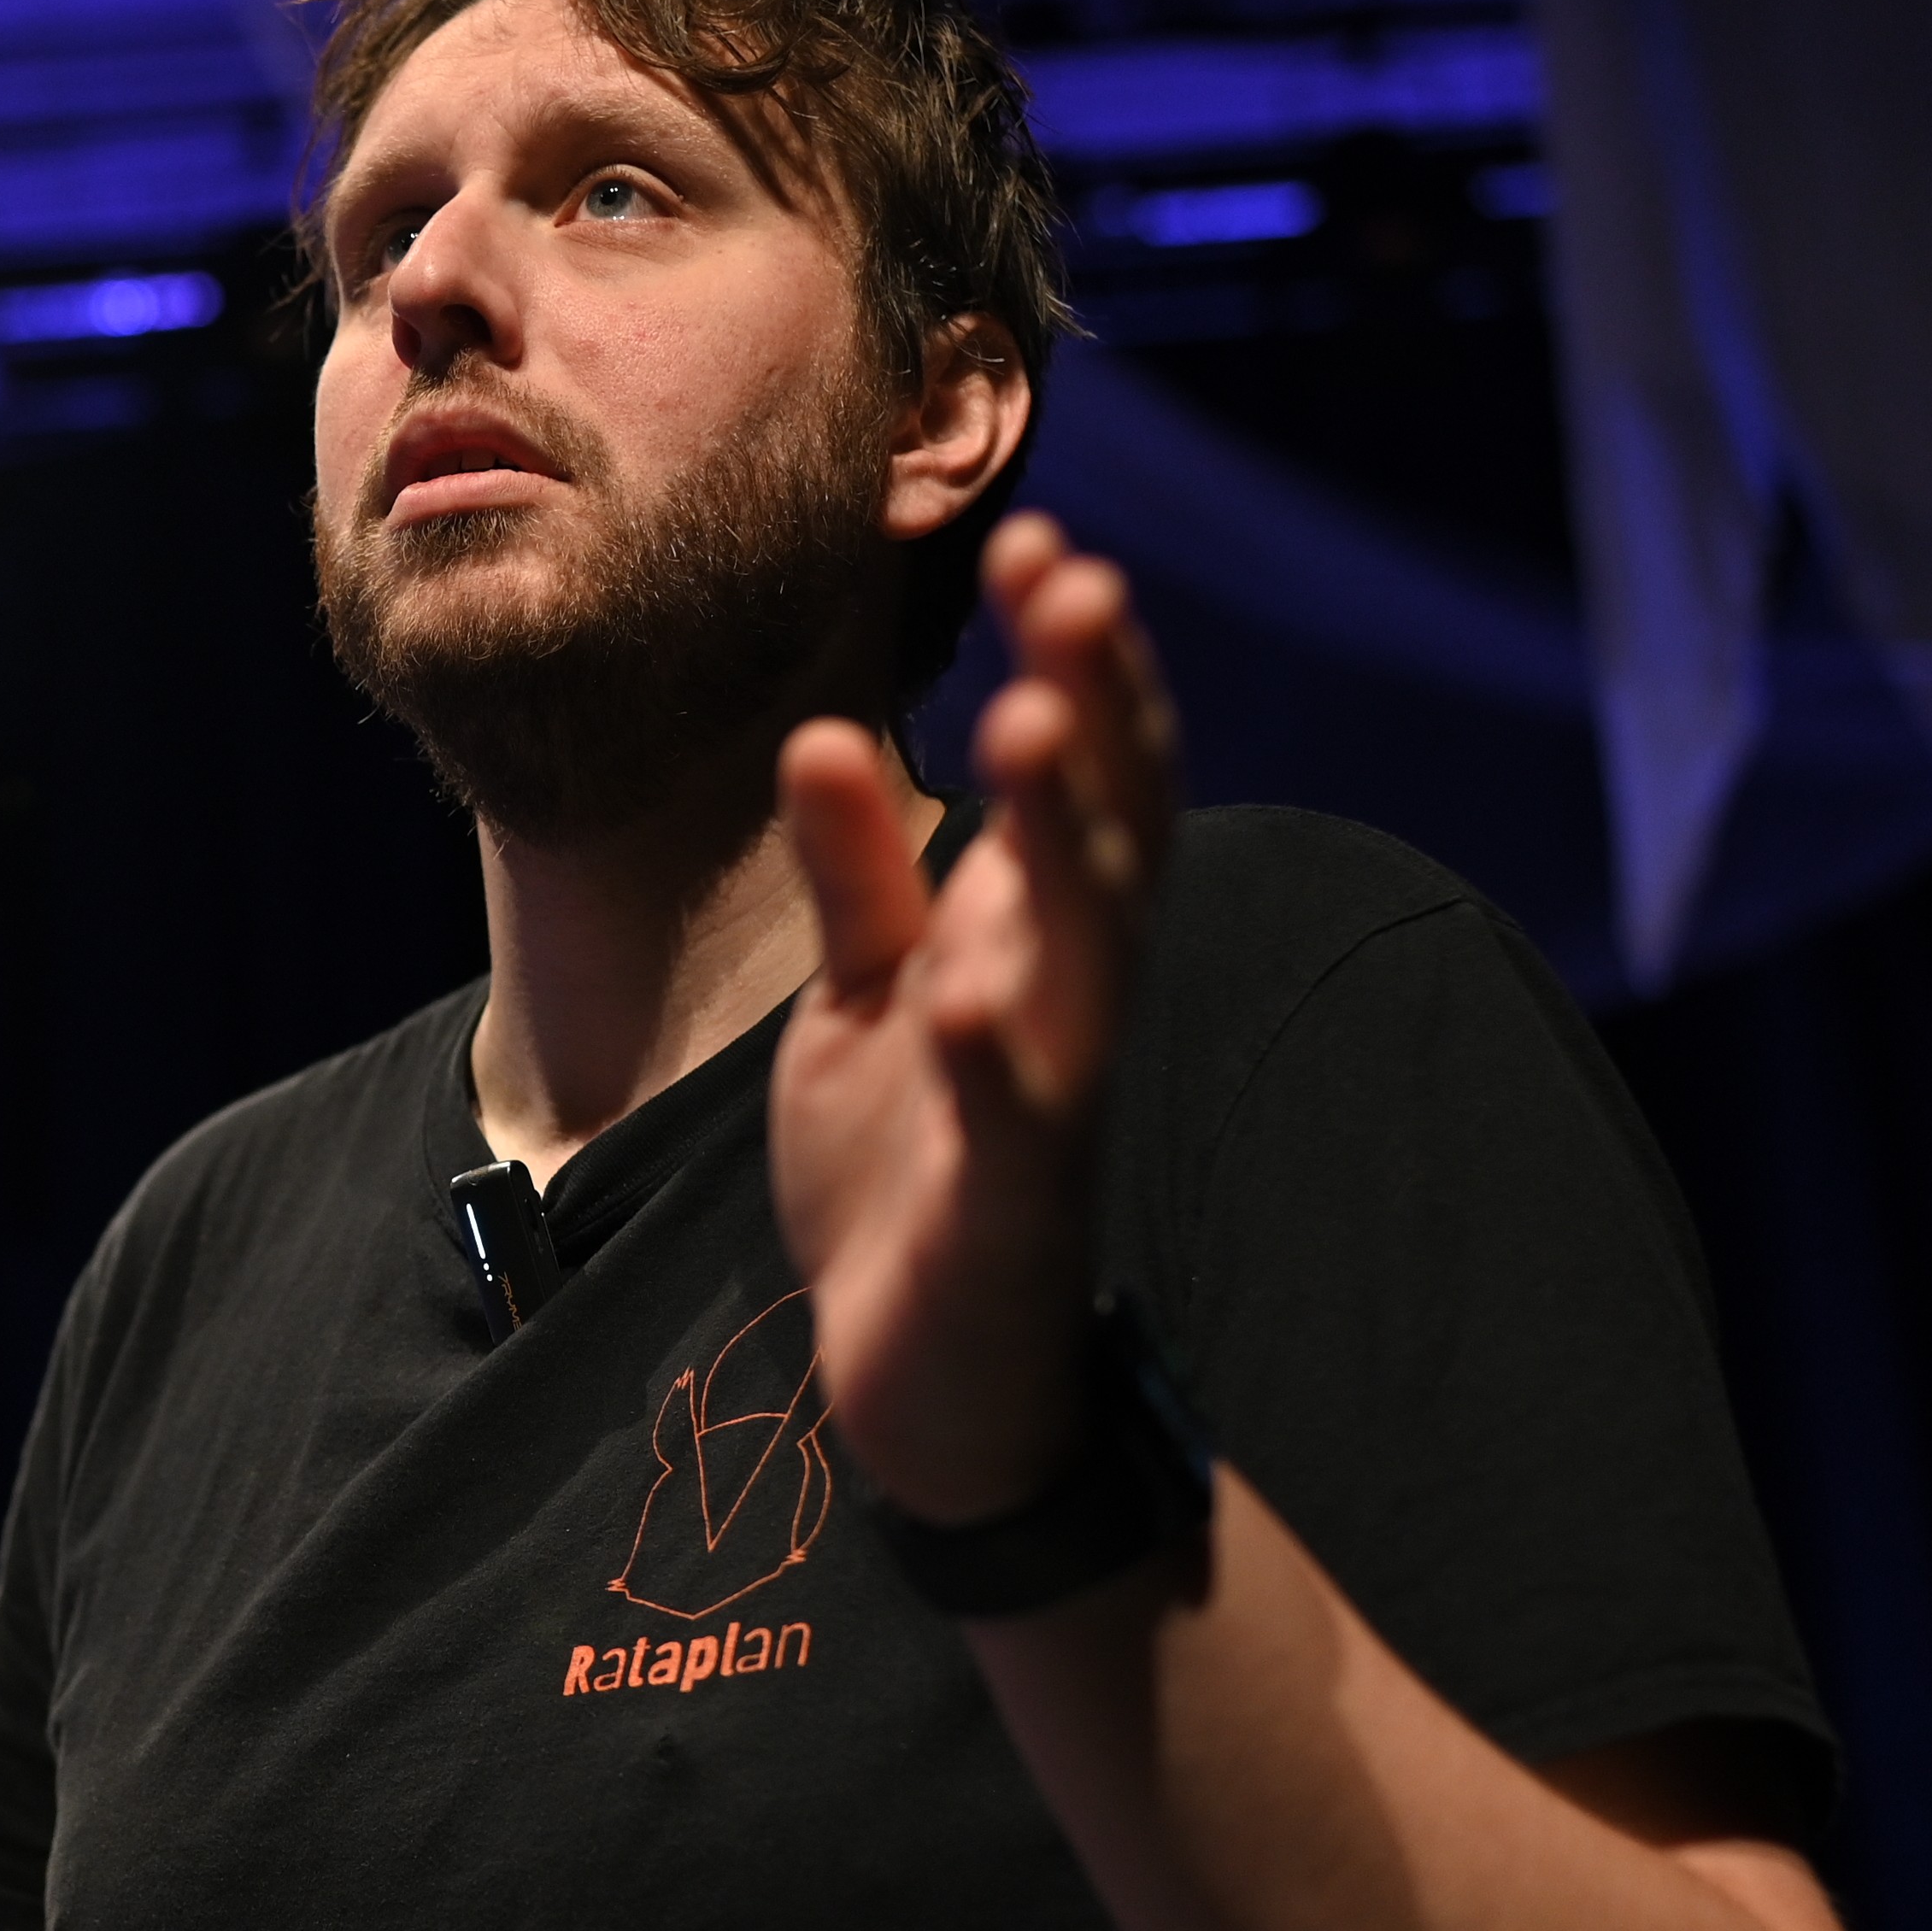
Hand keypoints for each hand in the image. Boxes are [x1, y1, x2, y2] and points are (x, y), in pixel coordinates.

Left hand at [772, 510, 1179, 1523]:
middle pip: (1105, 833)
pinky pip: (1013, 1127)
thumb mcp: (871, 999)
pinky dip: (995, 1061)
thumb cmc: (912, 1175)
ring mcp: (1051, 1107)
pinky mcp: (1006, 1213)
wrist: (939, 1387)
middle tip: (1070, 576)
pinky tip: (965, 998)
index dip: (1075, 663)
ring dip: (1063, 842)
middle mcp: (1069, 1006)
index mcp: (1037, 946)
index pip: (1080, 780)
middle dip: (1095, 706)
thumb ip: (860, 879)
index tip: (1040, 542)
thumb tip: (826, 737)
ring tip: (1027, 722)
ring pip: (1088, 956)